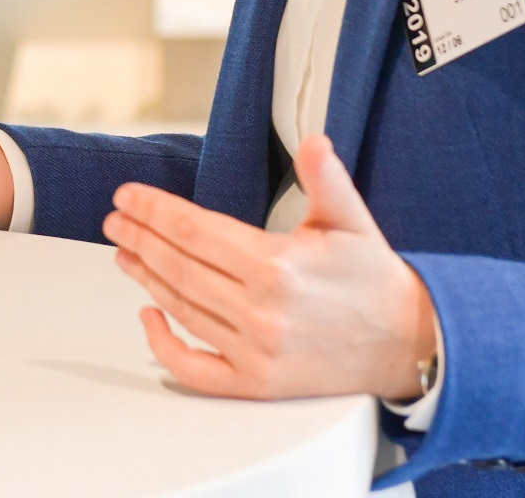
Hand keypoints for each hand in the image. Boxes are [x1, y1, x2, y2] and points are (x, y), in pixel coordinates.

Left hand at [103, 133, 435, 400]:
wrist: (409, 342)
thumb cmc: (374, 279)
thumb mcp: (352, 220)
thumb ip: (327, 178)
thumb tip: (314, 140)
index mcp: (279, 267)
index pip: (195, 231)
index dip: (155, 211)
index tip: (128, 196)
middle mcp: (262, 314)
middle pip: (179, 268)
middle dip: (141, 238)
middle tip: (115, 219)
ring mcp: (256, 353)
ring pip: (182, 309)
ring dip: (146, 277)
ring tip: (125, 251)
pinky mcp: (257, 385)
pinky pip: (195, 369)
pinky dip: (164, 346)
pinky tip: (148, 316)